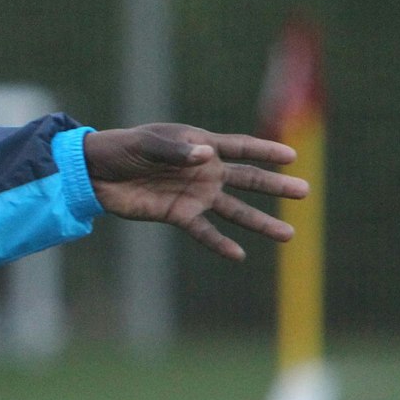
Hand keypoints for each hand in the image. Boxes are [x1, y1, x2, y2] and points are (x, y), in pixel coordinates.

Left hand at [84, 124, 305, 260]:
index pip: (241, 148)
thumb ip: (176, 151)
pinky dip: (220, 243)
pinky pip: (204, 231)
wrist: (94, 173)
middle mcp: (204, 171)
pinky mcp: (177, 214)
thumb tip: (207, 157)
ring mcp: (193, 194)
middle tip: (304, 192)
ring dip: (259, 221)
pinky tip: (239, 255)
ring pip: (234, 210)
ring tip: (288, 235)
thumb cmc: (122, 149)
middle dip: (275, 186)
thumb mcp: (147, 144)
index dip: (266, 151)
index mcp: (200, 145)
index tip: (293, 155)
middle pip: (247, 180)